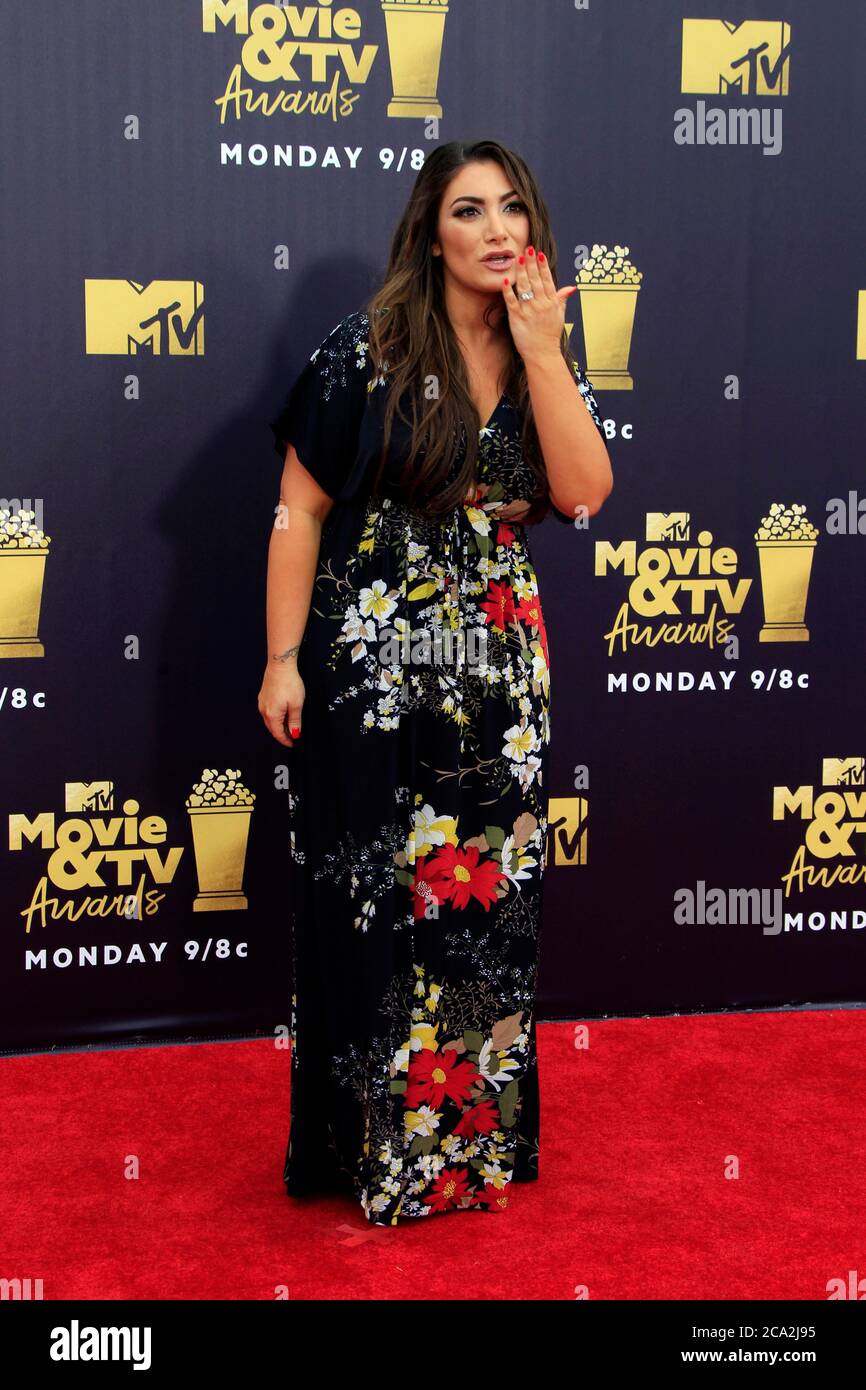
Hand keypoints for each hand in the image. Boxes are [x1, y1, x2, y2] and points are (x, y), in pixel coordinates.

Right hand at [258, 662, 304, 747]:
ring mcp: (262, 703)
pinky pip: (268, 712)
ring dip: (279, 725)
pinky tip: (284, 713)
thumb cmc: (290, 683)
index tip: (293, 744)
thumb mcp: (297, 705)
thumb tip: (294, 734)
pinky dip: (276, 716)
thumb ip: (295, 721)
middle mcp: (263, 710)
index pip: (278, 734)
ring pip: (270, 720)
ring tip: (290, 725)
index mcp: (272, 715)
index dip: (286, 741)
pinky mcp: (263, 696)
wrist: (280, 665)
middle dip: (282, 734)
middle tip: (293, 736)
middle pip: (272, 728)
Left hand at [500, 246, 575, 365]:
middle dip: (531, 263)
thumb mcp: (560, 315)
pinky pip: (512, 302)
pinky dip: (508, 291)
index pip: (547, 279)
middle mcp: (541, 304)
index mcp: (552, 302)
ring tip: (518, 258)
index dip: (542, 266)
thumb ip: (562, 299)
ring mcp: (529, 311)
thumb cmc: (551, 335)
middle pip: (536, 280)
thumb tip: (571, 287)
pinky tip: (506, 280)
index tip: (539, 253)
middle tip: (527, 249)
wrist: (543, 353)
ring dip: (521, 272)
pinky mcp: (517, 318)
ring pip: (524, 287)